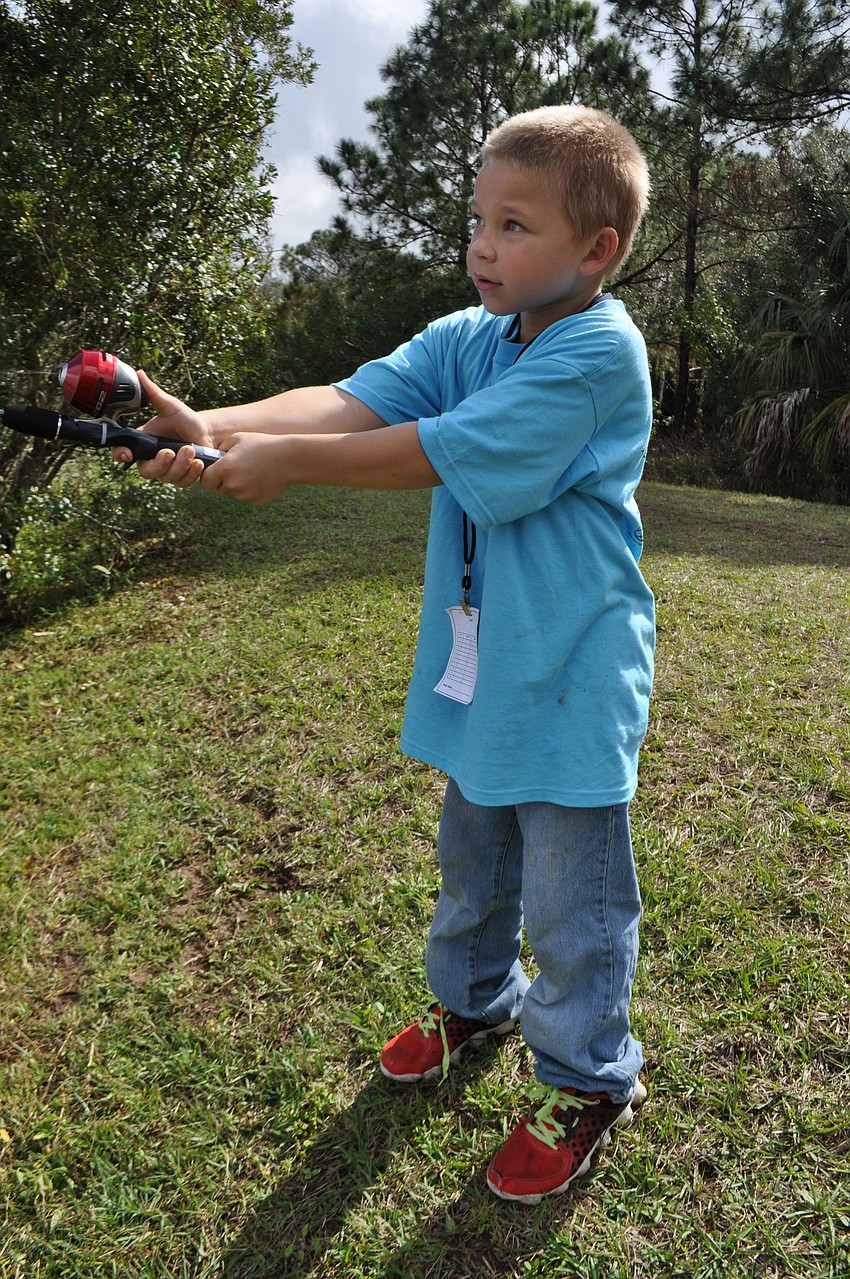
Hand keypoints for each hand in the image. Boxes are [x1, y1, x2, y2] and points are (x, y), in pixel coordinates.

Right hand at [110, 369, 213, 485]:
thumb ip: (153, 392)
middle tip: (169, 452)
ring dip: (180, 465)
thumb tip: (139, 373)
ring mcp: (168, 471)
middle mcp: (153, 459)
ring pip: (167, 478)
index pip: (123, 452)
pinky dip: (191, 473)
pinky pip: (183, 482)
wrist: (206, 431)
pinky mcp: (183, 477)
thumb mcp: (169, 405)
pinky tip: (198, 462)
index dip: (120, 455)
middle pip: (146, 471)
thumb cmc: (185, 419)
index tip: (126, 454)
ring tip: (191, 450)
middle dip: (159, 464)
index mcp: (144, 442)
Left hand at [199, 433, 292, 504]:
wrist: (290, 458)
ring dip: (238, 485)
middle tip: (236, 468)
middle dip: (224, 480)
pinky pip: (248, 497)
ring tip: (252, 470)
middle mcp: (233, 485)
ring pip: (234, 493)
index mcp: (225, 469)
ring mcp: (246, 495)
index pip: (205, 482)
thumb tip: (211, 458)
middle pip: (219, 489)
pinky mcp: (257, 501)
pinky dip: (252, 489)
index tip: (215, 471)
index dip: (209, 476)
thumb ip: (220, 449)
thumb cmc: (263, 444)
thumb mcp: (237, 439)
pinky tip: (262, 477)